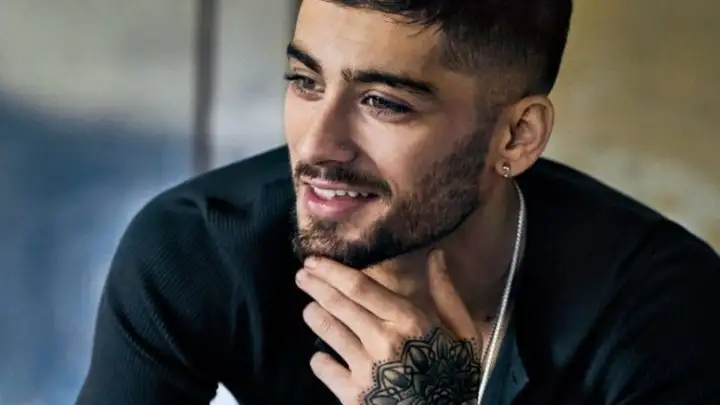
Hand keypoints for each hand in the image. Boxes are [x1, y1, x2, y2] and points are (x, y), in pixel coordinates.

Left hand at [295, 250, 481, 404]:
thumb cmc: (457, 375)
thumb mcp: (463, 332)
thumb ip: (445, 293)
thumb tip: (436, 255)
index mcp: (408, 320)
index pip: (359, 287)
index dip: (332, 271)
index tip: (315, 261)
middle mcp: (382, 340)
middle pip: (337, 304)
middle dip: (315, 286)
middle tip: (301, 276)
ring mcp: (365, 368)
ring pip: (327, 331)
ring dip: (314, 315)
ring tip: (309, 309)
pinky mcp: (353, 394)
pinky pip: (324, 368)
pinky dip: (319, 360)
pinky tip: (321, 356)